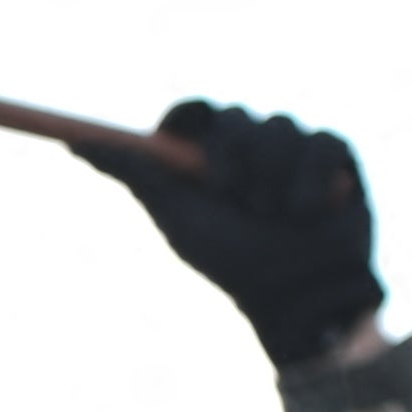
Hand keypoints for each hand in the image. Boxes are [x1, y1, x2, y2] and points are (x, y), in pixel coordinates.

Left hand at [83, 99, 383, 369]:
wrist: (299, 296)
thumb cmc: (233, 263)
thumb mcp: (178, 218)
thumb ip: (135, 174)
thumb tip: (76, 142)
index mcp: (208, 158)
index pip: (193, 114)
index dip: (186, 118)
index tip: (178, 138)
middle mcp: (250, 147)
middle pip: (234, 117)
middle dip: (232, 153)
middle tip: (233, 194)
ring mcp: (293, 148)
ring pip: (280, 126)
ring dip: (273, 173)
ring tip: (274, 216)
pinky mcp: (335, 156)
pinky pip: (321, 141)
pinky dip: (311, 177)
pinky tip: (308, 211)